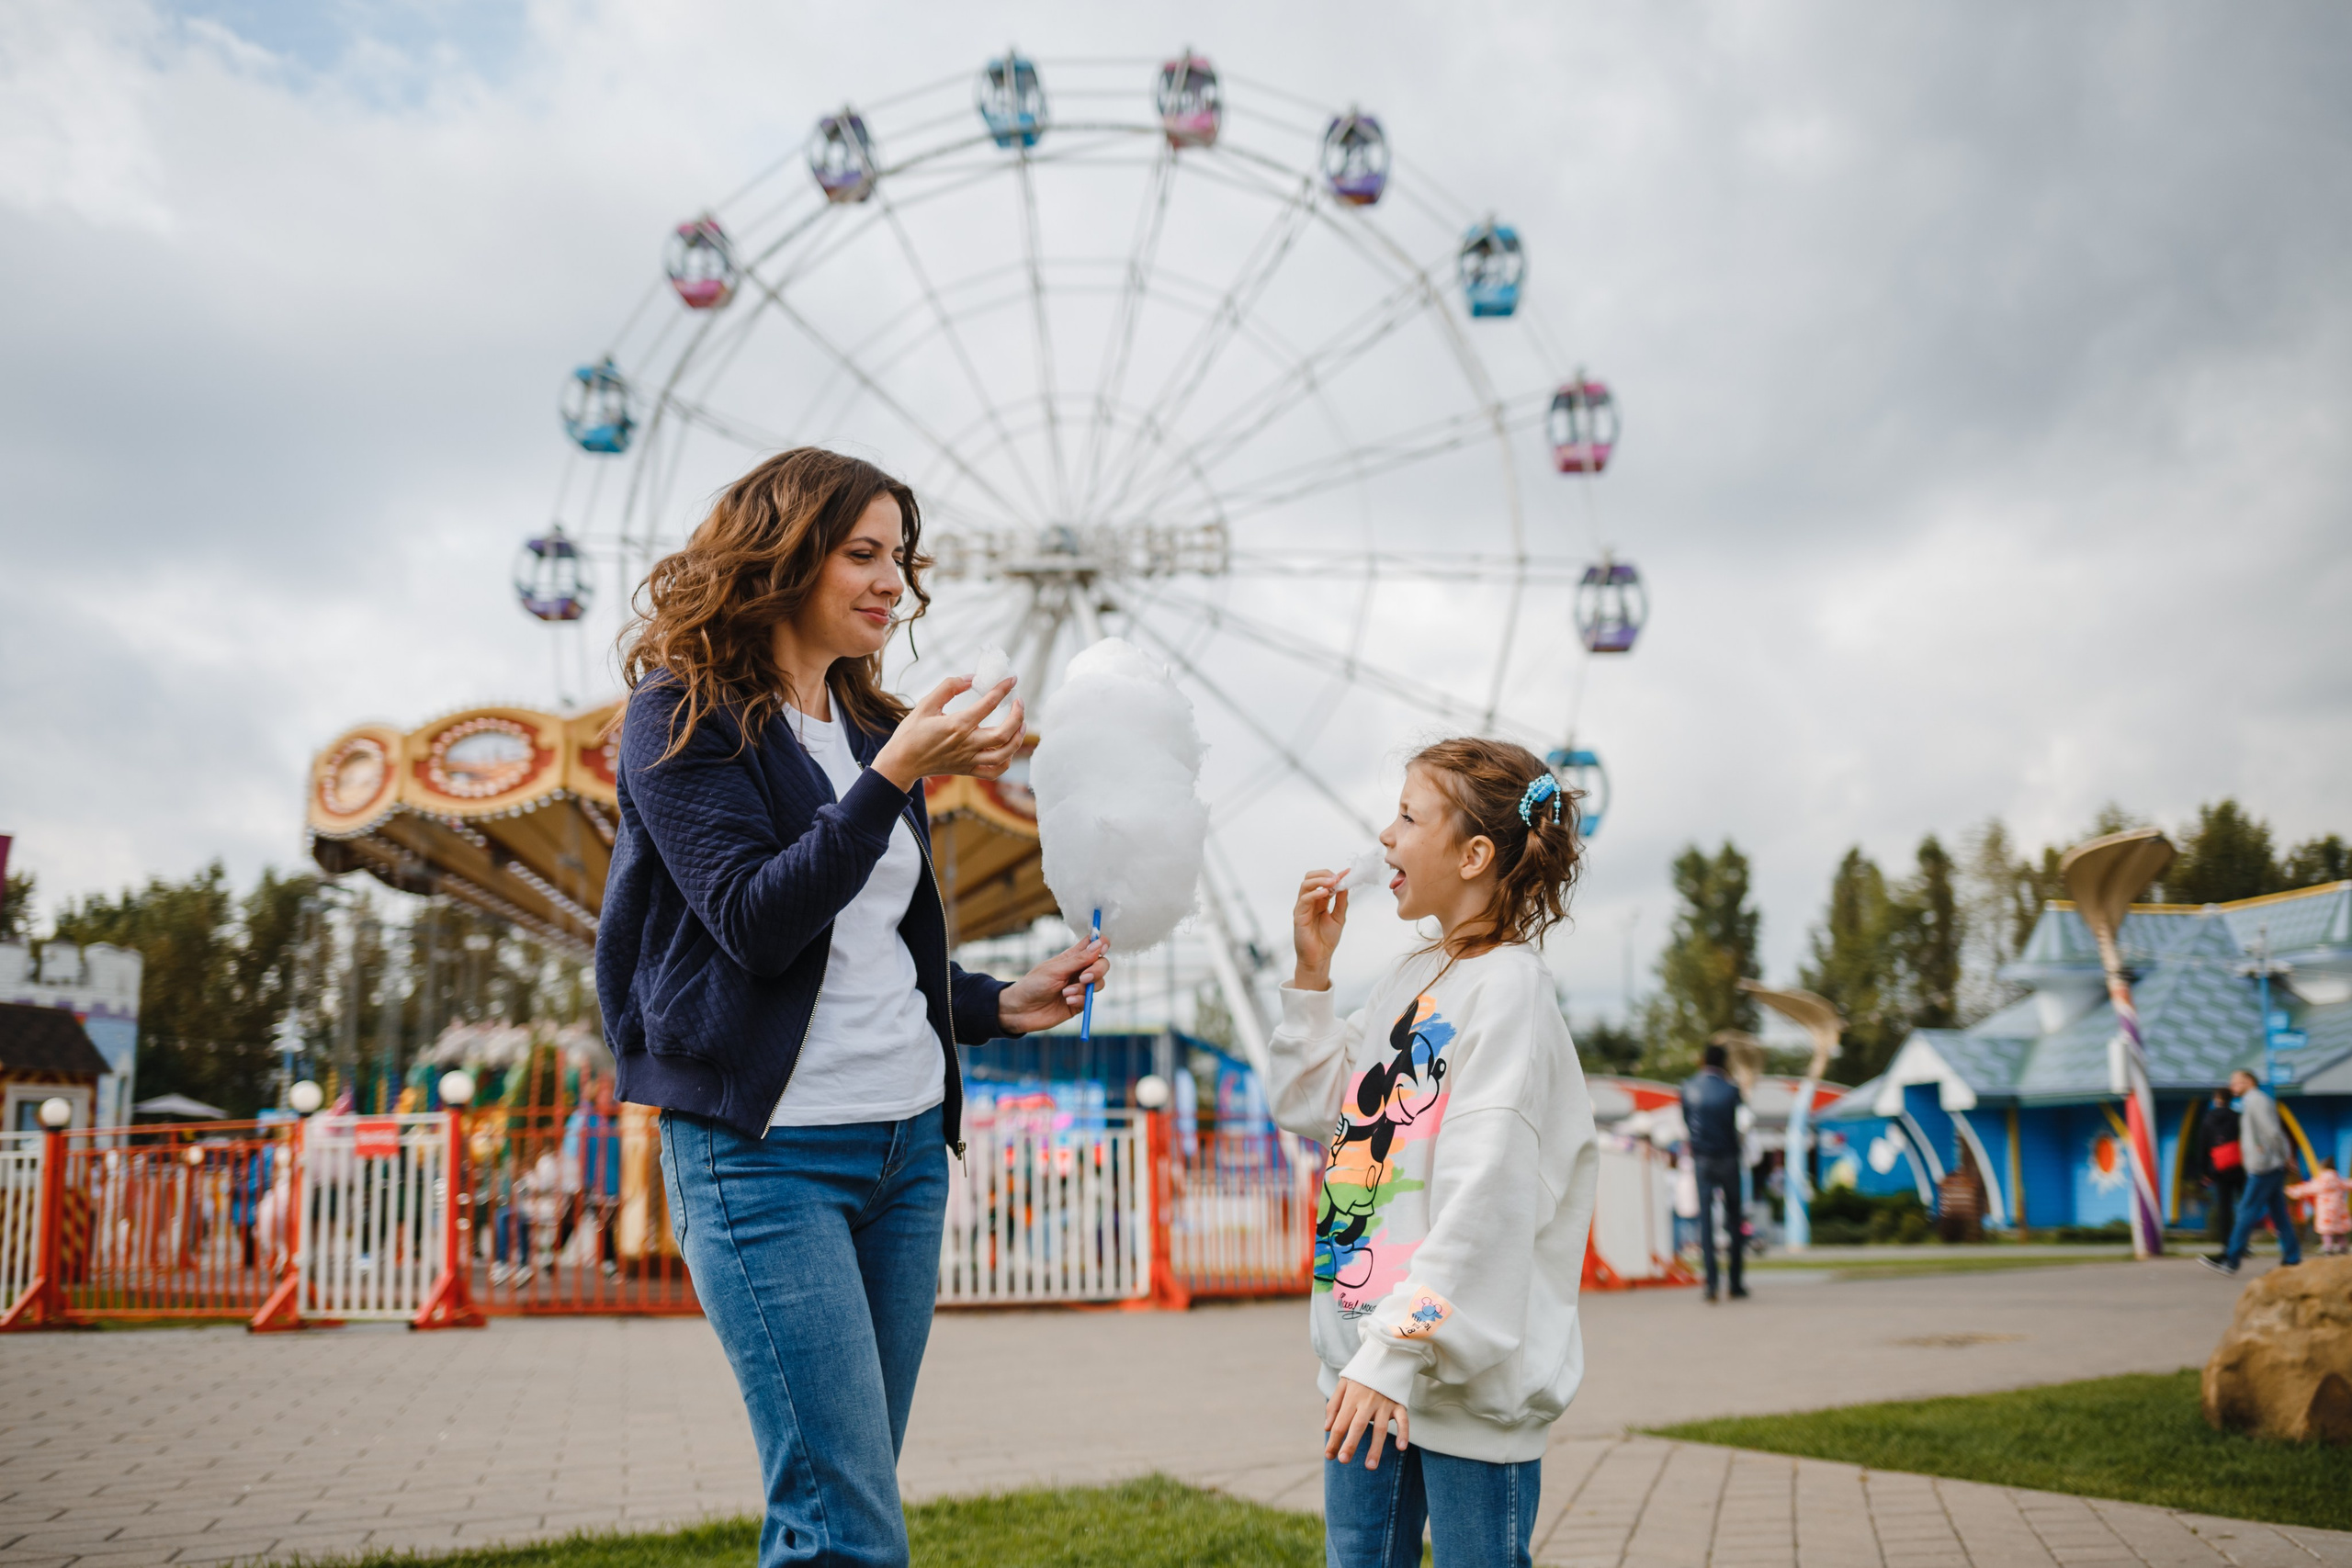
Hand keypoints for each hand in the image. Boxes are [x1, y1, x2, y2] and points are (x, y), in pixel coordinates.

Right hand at [871, 677, 1022, 790]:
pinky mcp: (967, 770)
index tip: (1011, 680)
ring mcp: (968, 759)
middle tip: (1019, 701)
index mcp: (957, 725)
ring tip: (1022, 724)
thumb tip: (971, 678)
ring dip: (1018, 738)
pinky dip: (1006, 761)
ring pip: (1004, 754)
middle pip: (1004, 733)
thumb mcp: (926, 704)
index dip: (1003, 689)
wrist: (901, 762)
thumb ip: (948, 688)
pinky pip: (994, 771)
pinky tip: (1007, 748)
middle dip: (1018, 716)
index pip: (988, 704)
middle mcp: (967, 744)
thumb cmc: (911, 732)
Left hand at [996, 937, 1109, 1033]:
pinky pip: (1089, 1000)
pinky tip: (1067, 1001)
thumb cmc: (1033, 985)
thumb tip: (1100, 944)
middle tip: (1083, 977)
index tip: (1101, 948)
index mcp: (1072, 957)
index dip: (1101, 943)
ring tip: (1065, 993)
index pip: (1093, 945)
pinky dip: (1080, 1000)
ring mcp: (1080, 987)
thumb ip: (1079, 959)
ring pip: (1099, 983)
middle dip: (1097, 970)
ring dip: (1084, 988)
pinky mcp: (1079, 1003)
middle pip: (1102, 964)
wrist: (1020, 1010)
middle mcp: (1079, 971)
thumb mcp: (1055, 970)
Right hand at [1291, 870, 1346, 990]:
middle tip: (1337, 877)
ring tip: (1333, 882)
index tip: (1347, 872)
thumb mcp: (1339, 917)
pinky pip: (1304, 899)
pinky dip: (1314, 893)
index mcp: (1319, 900)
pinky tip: (1325, 893)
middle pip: (1310, 877)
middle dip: (1324, 873)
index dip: (1334, 875)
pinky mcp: (1298, 915)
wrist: (1320, 957)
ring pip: (1305, 884)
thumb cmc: (1326, 939)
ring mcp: (1302, 907)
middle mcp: (1309, 901)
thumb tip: (1345, 885)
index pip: (1323, 881)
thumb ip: (1341, 901)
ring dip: (1320, 880)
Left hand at [1324, 1378, 1407, 1468]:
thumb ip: (1334, 1405)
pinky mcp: (1399, 1404)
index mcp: (1352, 1398)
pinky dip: (1403, 1433)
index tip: (1329, 1456)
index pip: (1341, 1423)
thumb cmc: (1361, 1375)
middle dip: (1350, 1444)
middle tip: (1343, 1460)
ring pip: (1380, 1429)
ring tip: (1370, 1466)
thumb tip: (1328, 1428)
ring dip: (1375, 1448)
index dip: (1334, 1440)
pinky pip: (1403, 1420)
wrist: (1385, 1357)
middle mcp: (1367, 1402)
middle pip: (1358, 1426)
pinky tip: (1401, 1448)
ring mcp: (1384, 1404)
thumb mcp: (1343, 1384)